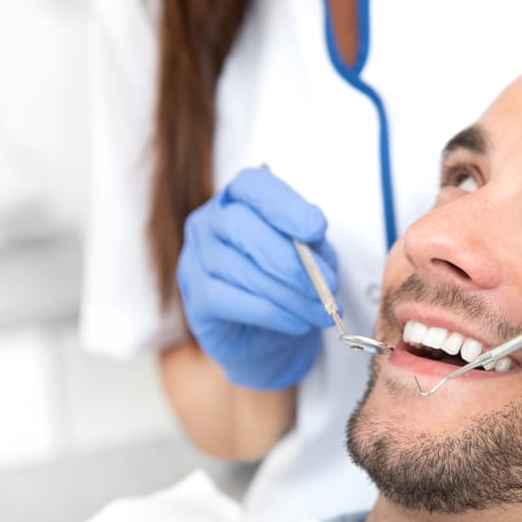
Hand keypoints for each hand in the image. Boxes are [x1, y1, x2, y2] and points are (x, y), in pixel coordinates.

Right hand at [177, 168, 336, 388]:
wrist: (271, 335)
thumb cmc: (288, 281)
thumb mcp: (310, 254)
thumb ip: (310, 241)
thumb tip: (311, 235)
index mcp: (237, 199)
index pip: (252, 186)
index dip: (284, 205)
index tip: (316, 229)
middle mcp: (208, 223)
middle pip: (240, 226)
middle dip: (289, 259)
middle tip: (326, 285)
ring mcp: (194, 260)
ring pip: (238, 269)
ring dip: (288, 294)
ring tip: (320, 310)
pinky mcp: (195, 299)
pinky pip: (228, 301)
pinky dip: (270, 313)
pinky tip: (297, 322)